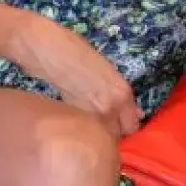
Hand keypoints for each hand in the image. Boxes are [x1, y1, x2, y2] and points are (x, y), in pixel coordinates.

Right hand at [12, 16, 141, 136]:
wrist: (49, 50)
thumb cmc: (80, 52)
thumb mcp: (108, 71)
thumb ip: (121, 96)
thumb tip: (136, 113)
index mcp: (122, 94)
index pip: (132, 126)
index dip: (126, 124)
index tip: (121, 121)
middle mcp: (110, 109)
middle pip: (118, 135)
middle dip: (113, 130)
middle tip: (105, 119)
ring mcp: (90, 115)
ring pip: (101, 136)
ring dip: (98, 131)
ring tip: (91, 118)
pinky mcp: (72, 118)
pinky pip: (85, 130)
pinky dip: (84, 127)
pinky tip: (79, 116)